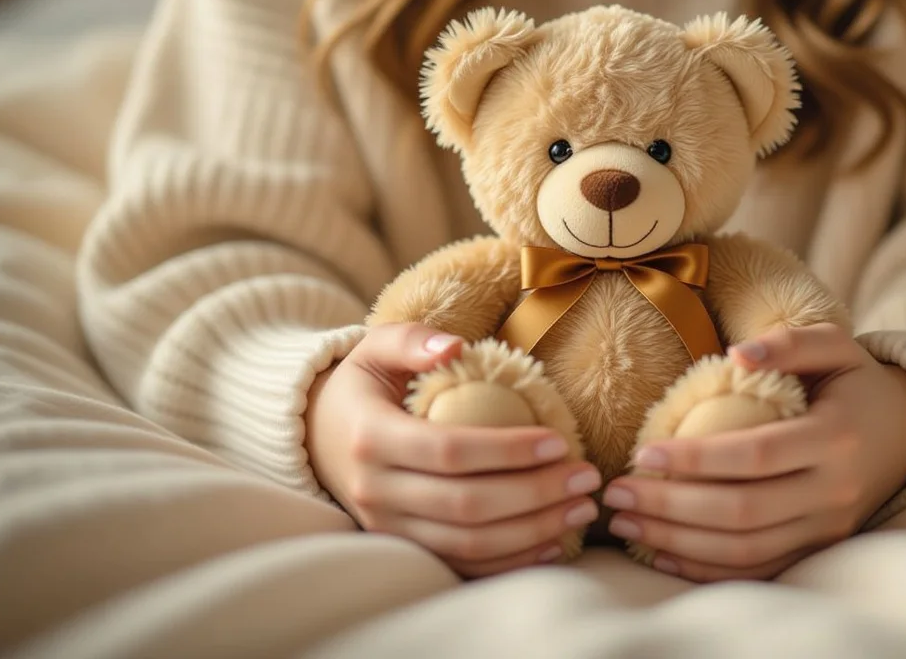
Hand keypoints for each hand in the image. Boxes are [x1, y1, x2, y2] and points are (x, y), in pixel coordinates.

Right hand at [305, 322, 601, 577]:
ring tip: (582, 508)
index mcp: (370, 438)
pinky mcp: (404, 549)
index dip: (508, 451)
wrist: (318, 436)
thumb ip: (413, 339)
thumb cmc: (365, 385)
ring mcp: (388, 528)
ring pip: (469, 544)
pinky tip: (554, 541)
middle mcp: (374, 492)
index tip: (560, 441)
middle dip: (536, 495)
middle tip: (587, 477)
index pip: (449, 451)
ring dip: (533, 531)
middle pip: (466, 506)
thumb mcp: (377, 348)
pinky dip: (512, 560)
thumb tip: (454, 346)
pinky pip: (464, 565)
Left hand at [601, 323, 905, 582]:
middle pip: (743, 512)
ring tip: (625, 521)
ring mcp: (828, 529)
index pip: (755, 456)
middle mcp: (834, 492)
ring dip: (677, 541)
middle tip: (617, 492)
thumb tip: (737, 354)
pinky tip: (662, 553)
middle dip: (671, 506)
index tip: (643, 453)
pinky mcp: (819, 549)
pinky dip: (706, 568)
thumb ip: (789, 342)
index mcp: (835, 438)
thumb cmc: (855, 383)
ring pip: (744, 550)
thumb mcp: (835, 345)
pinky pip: (757, 570)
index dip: (696, 459)